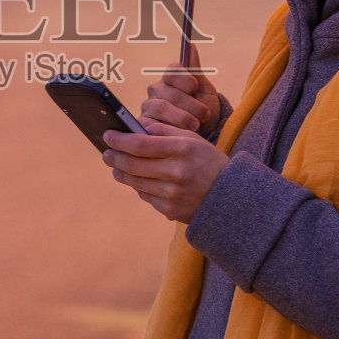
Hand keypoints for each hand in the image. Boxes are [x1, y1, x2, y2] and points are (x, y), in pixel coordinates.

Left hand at [102, 120, 229, 222]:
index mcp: (182, 149)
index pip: (140, 144)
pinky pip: (146, 197)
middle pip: (133, 164)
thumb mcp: (193, 140)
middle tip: (106, 153)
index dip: (119, 140)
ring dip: (122, 174)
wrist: (232, 197)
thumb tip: (137, 128)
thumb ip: (165, 131)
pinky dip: (140, 188)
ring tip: (116, 167)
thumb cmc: (208, 162)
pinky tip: (139, 182)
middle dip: (115, 158)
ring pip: (136, 183)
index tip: (107, 136)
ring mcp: (172, 194)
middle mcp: (176, 172)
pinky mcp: (171, 210)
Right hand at [140, 46, 221, 135]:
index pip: (173, 71)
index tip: (196, 87)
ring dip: (184, 118)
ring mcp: (148, 107)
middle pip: (171, 92)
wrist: (202, 135)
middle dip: (192, 105)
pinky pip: (154, 124)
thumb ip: (196, 70)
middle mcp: (156, 90)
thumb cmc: (203, 110)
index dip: (186, 79)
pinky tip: (180, 133)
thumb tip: (192, 45)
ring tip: (196, 125)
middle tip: (205, 114)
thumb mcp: (205, 90)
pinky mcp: (144, 125)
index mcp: (170, 78)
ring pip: (162, 107)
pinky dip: (171, 129)